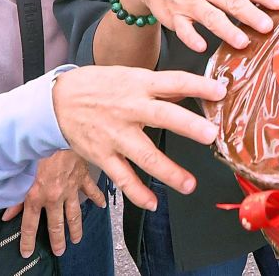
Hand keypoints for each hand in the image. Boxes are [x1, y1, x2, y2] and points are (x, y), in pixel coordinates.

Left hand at [1, 150, 105, 256]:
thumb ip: (13, 196)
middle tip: (59, 251)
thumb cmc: (38, 148)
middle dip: (57, 241)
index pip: (29, 225)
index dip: (28, 241)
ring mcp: (70, 188)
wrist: (58, 130)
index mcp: (36, 196)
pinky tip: (102, 206)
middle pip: (55, 225)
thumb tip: (6, 214)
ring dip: (75, 228)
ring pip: (74, 214)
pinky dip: (97, 198)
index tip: (28, 252)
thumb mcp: (20, 173)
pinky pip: (91, 191)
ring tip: (76, 239)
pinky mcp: (82, 177)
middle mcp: (54, 196)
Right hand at [52, 65, 225, 211]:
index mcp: (139, 84)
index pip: (174, 81)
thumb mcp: (130, 76)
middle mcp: (129, 109)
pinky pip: (122, 177)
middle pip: (162, 116)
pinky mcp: (103, 154)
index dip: (198, 86)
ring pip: (145, 155)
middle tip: (210, 134)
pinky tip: (152, 202)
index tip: (220, 91)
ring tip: (189, 184)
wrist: (57, 100)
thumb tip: (191, 90)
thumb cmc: (99, 85)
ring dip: (169, 172)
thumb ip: (160, 86)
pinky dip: (137, 192)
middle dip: (188, 126)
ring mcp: (116, 134)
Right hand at [125, 0, 278, 51]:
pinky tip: (202, 46)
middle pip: (231, 1)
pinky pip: (183, 29)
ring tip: (243, 42)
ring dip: (226, 30)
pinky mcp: (174, 17)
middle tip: (268, 26)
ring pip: (210, 17)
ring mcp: (189, 3)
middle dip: (250, 14)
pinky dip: (191, 37)